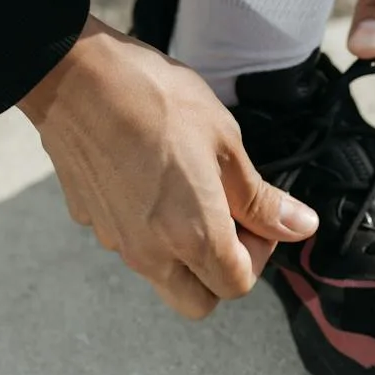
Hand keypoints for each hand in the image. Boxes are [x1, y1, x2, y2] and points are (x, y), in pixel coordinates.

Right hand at [18, 15, 320, 318]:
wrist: (74, 74)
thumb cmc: (155, 99)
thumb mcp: (225, 143)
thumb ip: (261, 199)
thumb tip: (300, 227)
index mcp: (191, 237)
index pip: (237, 285)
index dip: (258, 254)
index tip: (255, 215)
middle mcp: (149, 252)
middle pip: (198, 300)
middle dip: (220, 273)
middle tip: (227, 219)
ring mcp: (114, 238)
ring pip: (160, 274)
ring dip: (183, 252)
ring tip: (188, 189)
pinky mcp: (89, 218)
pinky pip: (127, 239)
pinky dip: (145, 224)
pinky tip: (148, 173)